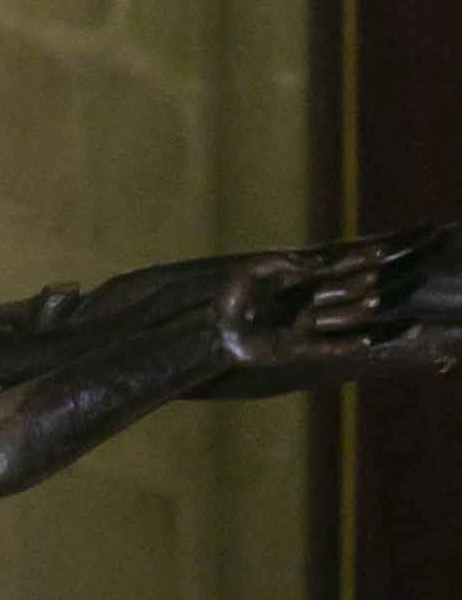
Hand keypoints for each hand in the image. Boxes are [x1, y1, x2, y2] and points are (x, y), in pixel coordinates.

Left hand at [215, 230, 438, 370]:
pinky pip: (328, 348)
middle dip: (363, 283)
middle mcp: (307, 303)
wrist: (212, 330)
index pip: (336, 268)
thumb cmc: (228, 297)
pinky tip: (366, 340)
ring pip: (342, 319)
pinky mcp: (297, 350)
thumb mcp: (252, 271)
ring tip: (378, 301)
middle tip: (386, 275)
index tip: (382, 250)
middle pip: (343, 291)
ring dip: (360, 311)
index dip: (358, 259)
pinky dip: (347, 344)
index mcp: (299, 280)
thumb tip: (315, 261)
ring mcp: (304, 327)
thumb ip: (281, 262)